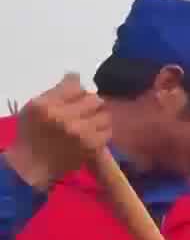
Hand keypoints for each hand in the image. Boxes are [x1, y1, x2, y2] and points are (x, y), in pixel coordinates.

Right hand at [6, 74, 112, 188]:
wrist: (33, 163)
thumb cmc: (32, 132)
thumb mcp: (36, 106)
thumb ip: (58, 90)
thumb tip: (77, 75)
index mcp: (49, 107)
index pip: (77, 86)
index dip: (78, 91)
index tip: (75, 98)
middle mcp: (66, 119)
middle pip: (95, 99)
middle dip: (91, 103)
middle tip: (84, 110)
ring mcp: (81, 134)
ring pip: (105, 115)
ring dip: (99, 116)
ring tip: (89, 122)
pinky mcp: (92, 147)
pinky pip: (108, 131)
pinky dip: (102, 131)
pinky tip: (92, 133)